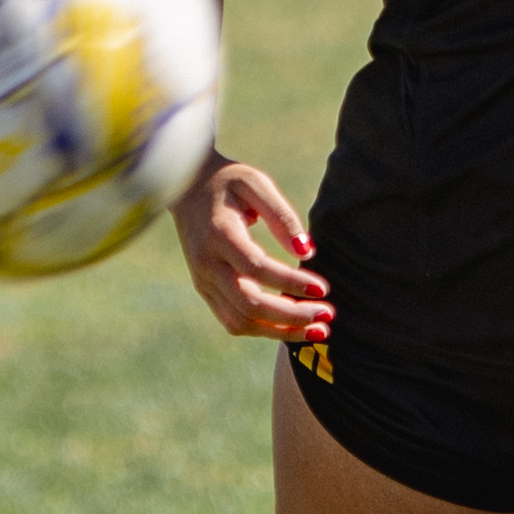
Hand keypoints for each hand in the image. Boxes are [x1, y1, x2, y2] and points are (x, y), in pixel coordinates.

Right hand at [171, 155, 330, 342]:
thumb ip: (282, 215)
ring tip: (318, 329)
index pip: (256, 268)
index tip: (323, 287)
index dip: (290, 281)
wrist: (186, 189)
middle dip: (292, 315)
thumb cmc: (229, 182)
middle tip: (327, 315)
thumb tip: (306, 252)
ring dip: (281, 331)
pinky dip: (265, 330)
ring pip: (241, 322)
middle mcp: (206, 263)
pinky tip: (294, 327)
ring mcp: (203, 281)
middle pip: (248, 303)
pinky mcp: (206, 291)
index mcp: (218, 234)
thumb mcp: (256, 183)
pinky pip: (234, 322)